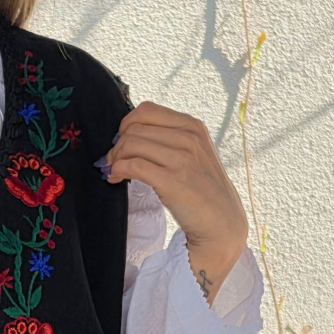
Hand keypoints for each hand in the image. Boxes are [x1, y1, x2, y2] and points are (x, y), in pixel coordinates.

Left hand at [97, 100, 247, 303]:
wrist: (222, 223)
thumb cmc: (203, 189)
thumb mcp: (195, 153)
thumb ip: (170, 138)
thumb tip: (130, 134)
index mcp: (193, 126)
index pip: (147, 110)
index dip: (126, 124)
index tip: (120, 141)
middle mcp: (189, 138)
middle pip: (135, 127)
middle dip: (117, 144)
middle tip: (112, 160)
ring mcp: (182, 159)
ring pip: (131, 144)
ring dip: (114, 157)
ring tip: (113, 170)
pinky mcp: (172, 181)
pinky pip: (133, 166)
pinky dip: (117, 170)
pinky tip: (116, 178)